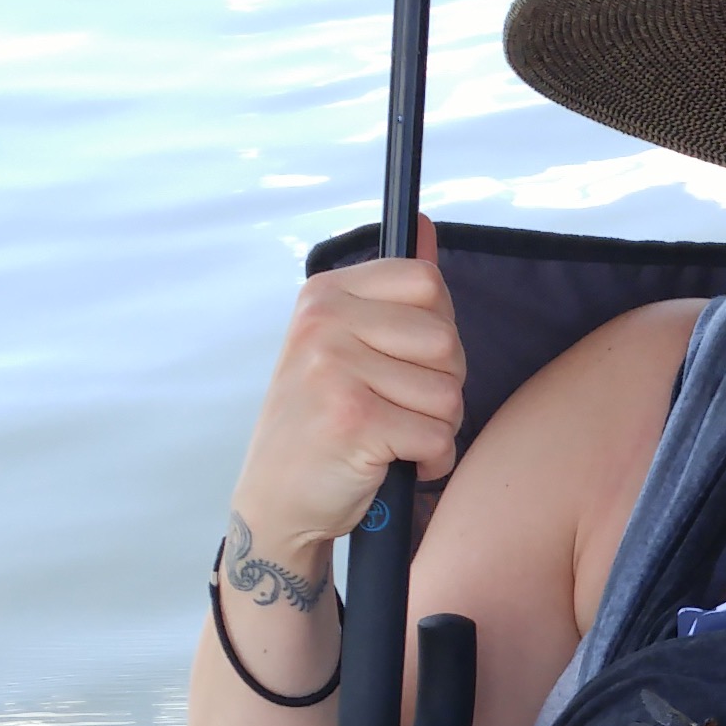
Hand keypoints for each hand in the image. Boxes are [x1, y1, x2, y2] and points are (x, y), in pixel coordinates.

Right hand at [233, 255, 464, 575]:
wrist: (276, 502)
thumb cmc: (318, 425)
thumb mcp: (340, 345)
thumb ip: (388, 292)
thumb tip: (422, 223)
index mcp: (324, 294)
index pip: (427, 283)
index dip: (438, 331)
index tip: (407, 362)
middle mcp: (325, 323)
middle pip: (446, 340)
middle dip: (442, 386)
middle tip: (400, 410)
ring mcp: (335, 370)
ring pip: (448, 393)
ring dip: (437, 429)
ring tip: (395, 439)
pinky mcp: (354, 420)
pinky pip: (438, 436)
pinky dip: (431, 462)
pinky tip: (397, 464)